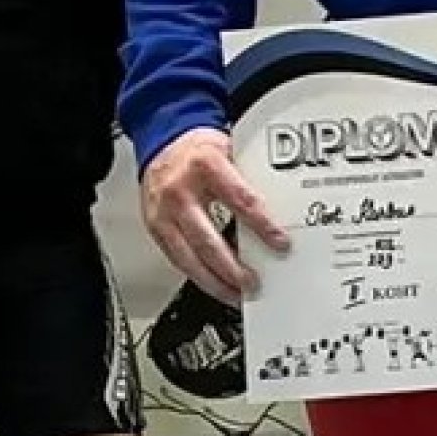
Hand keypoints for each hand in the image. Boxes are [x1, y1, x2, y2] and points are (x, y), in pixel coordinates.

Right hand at [142, 127, 282, 301]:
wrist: (163, 141)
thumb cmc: (200, 149)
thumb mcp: (231, 152)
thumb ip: (250, 180)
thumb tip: (282, 211)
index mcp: (206, 166)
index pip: (239, 200)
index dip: (261, 225)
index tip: (280, 243)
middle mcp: (180, 192)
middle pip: (208, 240)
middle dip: (232, 268)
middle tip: (253, 283)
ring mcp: (162, 213)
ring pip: (188, 258)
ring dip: (215, 281)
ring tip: (236, 294)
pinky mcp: (154, 227)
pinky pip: (176, 259)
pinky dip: (197, 276)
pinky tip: (214, 285)